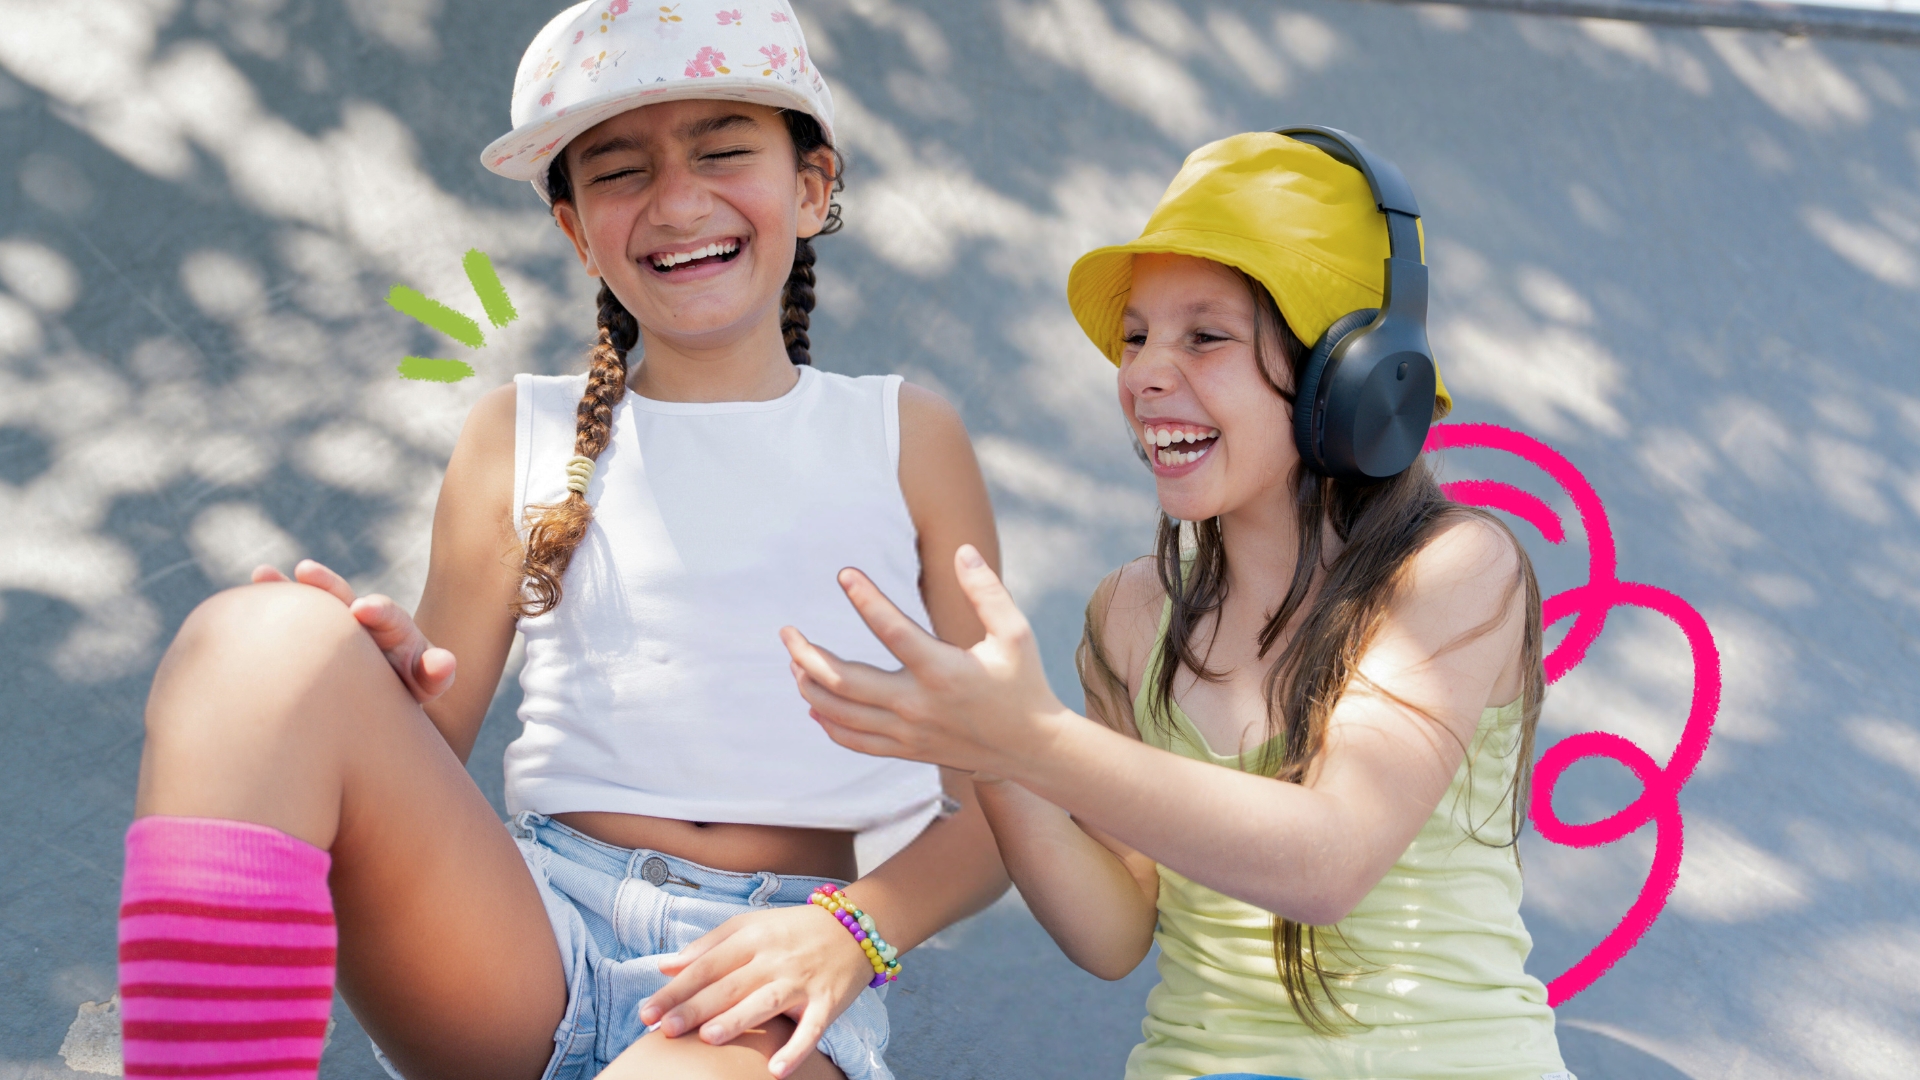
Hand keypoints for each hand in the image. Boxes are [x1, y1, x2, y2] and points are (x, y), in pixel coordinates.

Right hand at [252, 559, 455, 703]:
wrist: (378, 707)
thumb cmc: (404, 694)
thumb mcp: (422, 686)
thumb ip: (433, 674)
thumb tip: (444, 664)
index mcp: (391, 629)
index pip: (386, 614)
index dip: (376, 610)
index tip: (362, 608)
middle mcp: (358, 621)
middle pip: (343, 596)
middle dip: (327, 585)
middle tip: (307, 572)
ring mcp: (328, 629)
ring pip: (308, 605)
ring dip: (284, 591)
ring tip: (261, 575)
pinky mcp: (303, 642)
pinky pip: (281, 624)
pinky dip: (262, 612)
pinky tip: (232, 610)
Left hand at [640, 901, 873, 1077]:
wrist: (854, 926)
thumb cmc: (793, 930)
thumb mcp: (750, 925)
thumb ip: (708, 946)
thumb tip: (665, 966)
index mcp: (752, 937)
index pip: (707, 965)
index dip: (676, 989)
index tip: (648, 1012)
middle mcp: (774, 957)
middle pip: (730, 985)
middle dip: (696, 1008)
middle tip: (665, 1030)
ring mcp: (802, 980)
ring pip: (766, 1001)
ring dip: (738, 1019)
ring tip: (709, 1039)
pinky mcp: (828, 1001)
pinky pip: (812, 1029)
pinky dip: (796, 1049)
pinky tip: (776, 1070)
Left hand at [780, 544, 1066, 779]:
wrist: (1032, 748)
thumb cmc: (1023, 683)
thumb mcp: (1016, 633)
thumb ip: (987, 592)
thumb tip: (962, 551)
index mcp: (944, 670)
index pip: (892, 632)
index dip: (866, 600)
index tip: (844, 573)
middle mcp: (918, 704)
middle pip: (844, 681)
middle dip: (807, 654)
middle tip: (786, 632)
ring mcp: (908, 732)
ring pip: (840, 713)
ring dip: (809, 685)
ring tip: (793, 661)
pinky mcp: (907, 749)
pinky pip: (854, 741)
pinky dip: (828, 722)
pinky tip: (814, 703)